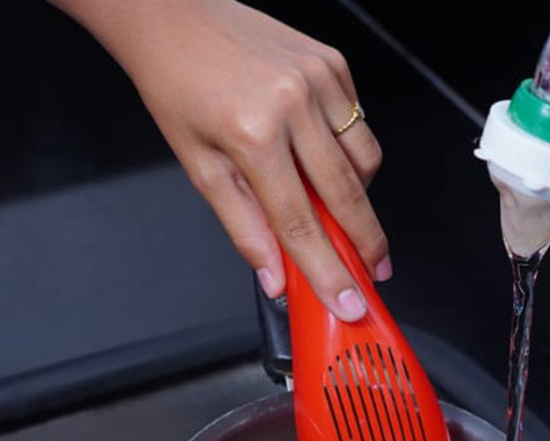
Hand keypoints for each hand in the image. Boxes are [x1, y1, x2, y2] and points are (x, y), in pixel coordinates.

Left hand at [52, 0, 390, 319]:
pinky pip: (358, 124)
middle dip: (366, 243)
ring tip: (343, 215)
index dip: (328, 272)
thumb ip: (244, 228)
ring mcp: (318, 79)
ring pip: (364, 160)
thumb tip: (275, 277)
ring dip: (360, 197)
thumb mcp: (200, 168)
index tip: (348, 302)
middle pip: (347, 196)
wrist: (174, 16)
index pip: (301, 224)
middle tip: (374, 272)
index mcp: (253, 135)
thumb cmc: (179, 87)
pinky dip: (350, 151)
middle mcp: (293, 103)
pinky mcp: (332, 64)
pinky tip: (325, 159)